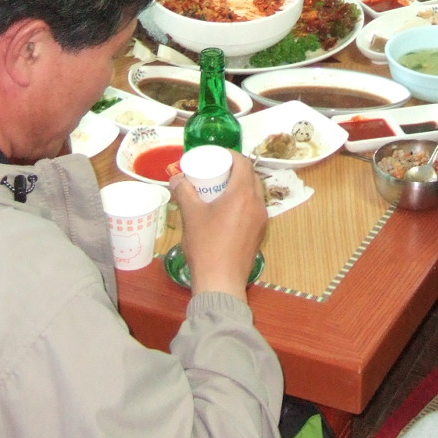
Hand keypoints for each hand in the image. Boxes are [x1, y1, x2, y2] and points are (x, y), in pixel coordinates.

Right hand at [174, 151, 266, 296]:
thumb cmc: (206, 245)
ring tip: (221, 191)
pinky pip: (254, 209)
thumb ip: (183, 192)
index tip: (218, 156)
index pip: (243, 164)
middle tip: (218, 173)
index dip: (232, 155)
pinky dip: (244, 203)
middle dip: (236, 170)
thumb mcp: (191, 215)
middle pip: (251, 177)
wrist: (221, 281)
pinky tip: (227, 211)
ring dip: (241, 187)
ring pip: (255, 194)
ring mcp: (261, 220)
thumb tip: (176, 178)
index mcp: (243, 194)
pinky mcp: (260, 233)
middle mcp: (257, 204)